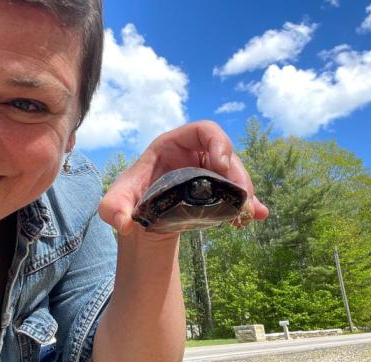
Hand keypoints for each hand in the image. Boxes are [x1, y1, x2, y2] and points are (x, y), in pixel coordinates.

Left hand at [99, 120, 268, 235]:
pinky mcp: (217, 190)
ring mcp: (209, 172)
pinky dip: (248, 203)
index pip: (203, 129)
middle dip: (237, 173)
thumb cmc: (128, 202)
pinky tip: (257, 215)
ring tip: (248, 212)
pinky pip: (238, 192)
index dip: (218, 141)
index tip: (221, 165)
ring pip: (235, 173)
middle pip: (226, 153)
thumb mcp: (114, 203)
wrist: (141, 221)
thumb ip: (112, 208)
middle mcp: (195, 154)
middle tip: (241, 198)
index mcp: (172, 145)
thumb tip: (124, 222)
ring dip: (245, 191)